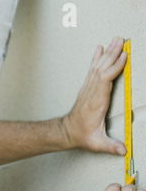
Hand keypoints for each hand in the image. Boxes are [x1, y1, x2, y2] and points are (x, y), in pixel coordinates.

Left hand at [62, 37, 126, 155]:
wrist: (67, 132)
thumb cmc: (82, 135)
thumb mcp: (96, 143)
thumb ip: (109, 146)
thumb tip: (123, 150)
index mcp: (96, 103)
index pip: (104, 81)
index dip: (113, 69)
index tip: (123, 58)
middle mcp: (91, 92)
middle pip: (101, 69)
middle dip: (112, 54)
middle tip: (121, 40)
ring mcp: (88, 89)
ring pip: (97, 67)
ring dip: (107, 53)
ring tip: (116, 39)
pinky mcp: (87, 88)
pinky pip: (92, 70)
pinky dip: (96, 58)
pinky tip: (100, 48)